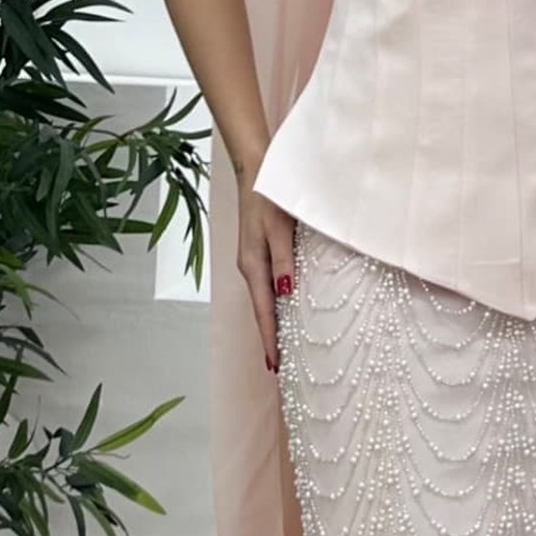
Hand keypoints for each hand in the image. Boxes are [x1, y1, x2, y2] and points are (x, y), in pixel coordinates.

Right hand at [237, 185, 296, 374]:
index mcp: (253, 266)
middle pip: (262, 310)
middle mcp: (250, 267)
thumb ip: (283, 261)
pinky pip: (266, 285)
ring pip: (264, 299)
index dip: (270, 340)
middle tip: (282, 366)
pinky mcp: (258, 251)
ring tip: (283, 346)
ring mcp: (252, 260)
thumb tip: (285, 294)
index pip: (264, 312)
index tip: (276, 365)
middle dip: (270, 338)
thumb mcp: (280, 230)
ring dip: (272, 322)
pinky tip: (283, 308)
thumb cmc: (269, 197)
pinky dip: (273, 303)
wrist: (255, 169)